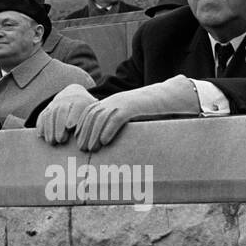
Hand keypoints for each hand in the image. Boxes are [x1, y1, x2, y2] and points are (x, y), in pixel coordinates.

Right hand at [36, 84, 95, 144]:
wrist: (74, 94)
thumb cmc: (87, 109)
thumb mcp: (93, 111)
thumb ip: (94, 121)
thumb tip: (99, 137)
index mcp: (80, 101)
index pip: (76, 106)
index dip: (73, 116)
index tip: (70, 127)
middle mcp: (66, 101)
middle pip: (61, 111)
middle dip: (59, 126)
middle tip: (60, 140)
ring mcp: (55, 104)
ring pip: (50, 114)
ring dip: (49, 128)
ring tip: (51, 141)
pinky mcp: (47, 108)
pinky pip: (42, 115)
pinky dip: (41, 125)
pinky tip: (40, 135)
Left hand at [68, 79, 200, 149]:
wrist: (167, 96)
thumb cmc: (150, 110)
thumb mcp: (131, 115)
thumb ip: (119, 123)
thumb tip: (109, 142)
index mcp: (111, 102)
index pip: (90, 112)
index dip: (82, 126)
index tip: (78, 140)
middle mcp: (113, 101)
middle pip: (91, 115)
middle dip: (84, 132)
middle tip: (82, 149)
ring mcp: (122, 103)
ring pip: (100, 117)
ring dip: (93, 134)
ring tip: (91, 149)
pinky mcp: (132, 107)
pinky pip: (116, 118)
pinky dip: (108, 130)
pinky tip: (104, 142)